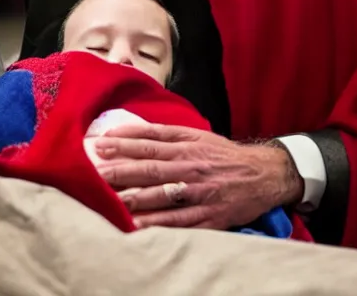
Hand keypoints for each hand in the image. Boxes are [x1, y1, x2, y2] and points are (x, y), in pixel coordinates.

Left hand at [95, 124, 303, 229]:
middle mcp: (191, 169)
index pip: (149, 144)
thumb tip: (133, 131)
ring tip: (108, 199)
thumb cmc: (222, 154)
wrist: (262, 174)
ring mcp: (199, 194)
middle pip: (151, 170)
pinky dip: (157, 224)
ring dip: (133, 198)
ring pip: (162, 196)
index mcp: (187, 147)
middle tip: (95, 172)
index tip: (99, 145)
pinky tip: (137, 225)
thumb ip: (165, 134)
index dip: (123, 144)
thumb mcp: (197, 135)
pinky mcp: (208, 217)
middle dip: (120, 171)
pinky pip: (178, 222)